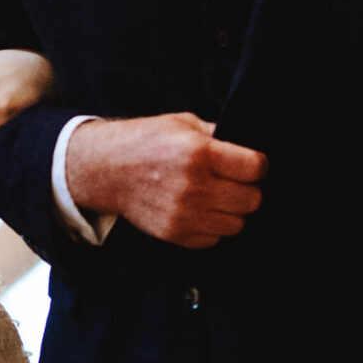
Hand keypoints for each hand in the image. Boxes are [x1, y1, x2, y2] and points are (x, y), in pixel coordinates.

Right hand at [64, 112, 265, 248]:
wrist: (105, 169)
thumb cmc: (145, 142)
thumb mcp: (182, 123)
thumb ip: (217, 135)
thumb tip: (246, 147)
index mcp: (200, 153)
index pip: (256, 168)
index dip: (257, 165)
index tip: (250, 164)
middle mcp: (195, 186)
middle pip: (252, 200)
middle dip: (247, 189)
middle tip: (233, 182)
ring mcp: (185, 214)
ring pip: (236, 224)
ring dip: (231, 211)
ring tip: (216, 197)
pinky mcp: (175, 233)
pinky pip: (213, 239)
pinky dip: (212, 227)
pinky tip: (199, 210)